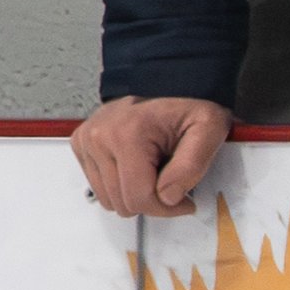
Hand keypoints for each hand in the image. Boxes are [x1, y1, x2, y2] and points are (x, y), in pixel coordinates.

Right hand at [72, 95, 233, 217]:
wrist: (166, 82)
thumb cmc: (185, 107)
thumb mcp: (208, 130)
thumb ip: (192, 166)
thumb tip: (168, 197)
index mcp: (128, 133)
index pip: (139, 198)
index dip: (167, 208)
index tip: (184, 200)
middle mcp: (100, 136)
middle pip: (123, 203)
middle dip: (151, 200)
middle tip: (169, 180)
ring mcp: (87, 140)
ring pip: (109, 200)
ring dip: (134, 194)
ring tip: (151, 170)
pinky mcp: (81, 144)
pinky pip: (98, 188)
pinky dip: (118, 186)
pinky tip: (134, 167)